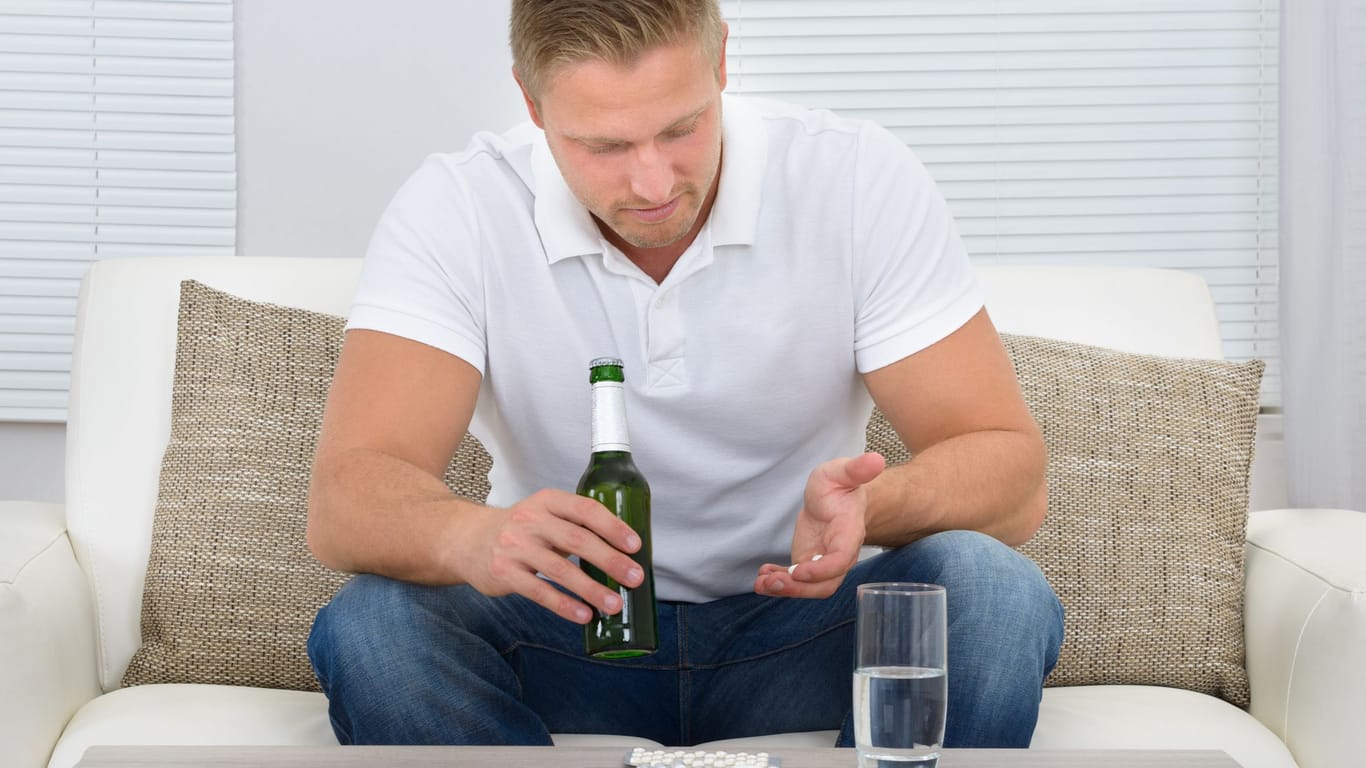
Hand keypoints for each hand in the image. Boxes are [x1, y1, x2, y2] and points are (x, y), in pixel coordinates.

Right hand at [455, 489, 644, 623]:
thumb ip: (575, 526)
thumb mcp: (544, 515)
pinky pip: (539, 591)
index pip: (585, 509)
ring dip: (591, 589)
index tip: (635, 545)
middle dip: (610, 560)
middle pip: (577, 540)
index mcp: (547, 501)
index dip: (613, 527)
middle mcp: (530, 520)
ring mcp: (515, 547)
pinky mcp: (504, 573)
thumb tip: (621, 554)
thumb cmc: (520, 530)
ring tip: (614, 604)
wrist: (467, 539)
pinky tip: (584, 615)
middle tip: (635, 578)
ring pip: (560, 570)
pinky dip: (564, 605)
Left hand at [753, 452, 885, 598]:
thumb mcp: (842, 472)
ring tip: (762, 582)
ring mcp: (823, 563)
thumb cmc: (839, 486)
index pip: (840, 560)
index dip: (821, 569)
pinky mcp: (808, 564)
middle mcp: (839, 555)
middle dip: (799, 588)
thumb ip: (857, 469)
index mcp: (849, 534)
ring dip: (785, 589)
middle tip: (773, 583)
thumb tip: (876, 458)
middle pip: (826, 584)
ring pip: (810, 588)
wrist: (835, 498)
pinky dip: (778, 582)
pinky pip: (796, 582)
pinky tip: (762, 577)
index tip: (798, 569)